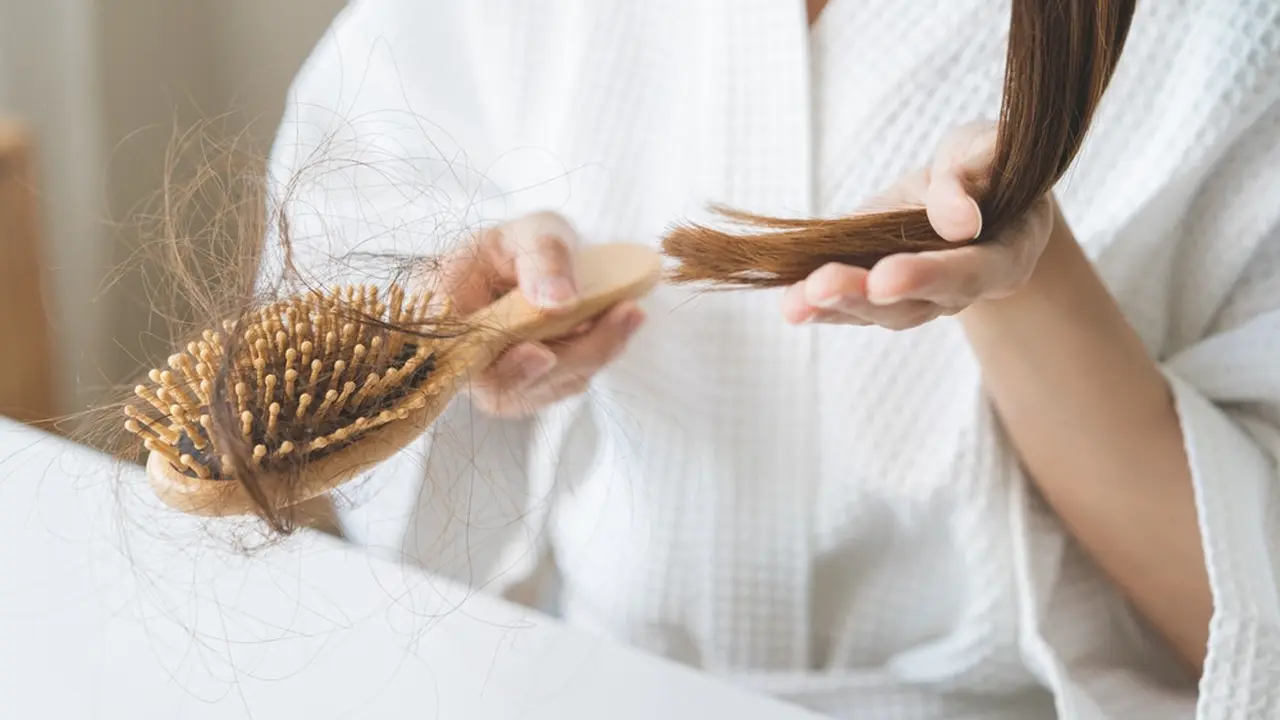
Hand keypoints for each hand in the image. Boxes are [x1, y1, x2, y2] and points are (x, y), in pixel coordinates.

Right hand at [423, 211, 645, 417]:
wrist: (524, 266)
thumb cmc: (516, 245)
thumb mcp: (530, 232)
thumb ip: (542, 257)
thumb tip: (560, 300)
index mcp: (442, 316)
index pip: (459, 359)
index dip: (499, 366)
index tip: (541, 352)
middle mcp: (463, 360)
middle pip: (509, 385)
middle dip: (570, 354)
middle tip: (623, 314)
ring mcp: (498, 381)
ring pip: (544, 387)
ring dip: (593, 354)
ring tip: (630, 312)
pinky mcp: (533, 388)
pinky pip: (566, 382)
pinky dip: (597, 355)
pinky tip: (621, 323)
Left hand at [780, 121, 1055, 329]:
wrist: (975, 186)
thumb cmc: (989, 163)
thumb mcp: (989, 150)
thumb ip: (975, 178)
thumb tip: (960, 220)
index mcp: (1002, 256)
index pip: (966, 273)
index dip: (926, 276)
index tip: (884, 278)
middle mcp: (960, 291)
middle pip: (913, 306)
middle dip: (862, 298)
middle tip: (819, 288)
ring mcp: (920, 299)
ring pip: (877, 313)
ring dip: (832, 306)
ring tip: (794, 302)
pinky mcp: (879, 290)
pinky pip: (851, 305)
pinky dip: (819, 304)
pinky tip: (789, 302)